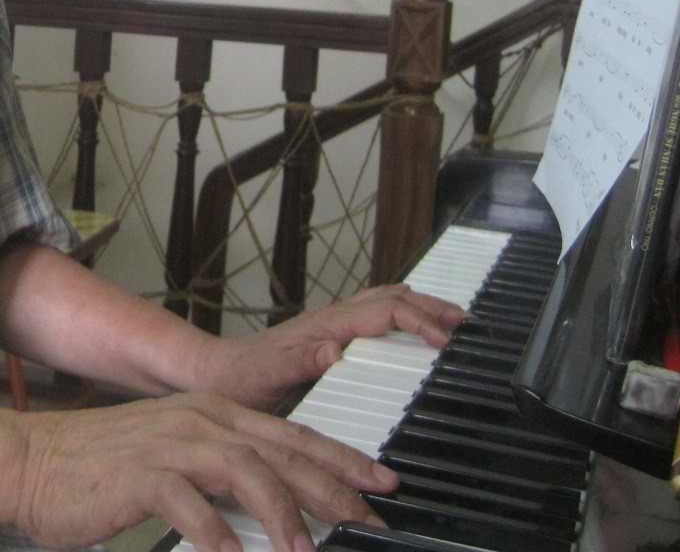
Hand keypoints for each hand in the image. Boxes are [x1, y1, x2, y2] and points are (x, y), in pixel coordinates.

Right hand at [9, 390, 397, 551]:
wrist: (31, 461)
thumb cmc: (102, 469)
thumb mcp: (173, 459)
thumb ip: (222, 475)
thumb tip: (272, 509)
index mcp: (210, 413)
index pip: (291, 434)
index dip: (341, 459)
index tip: (381, 485)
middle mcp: (196, 421)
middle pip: (280, 451)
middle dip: (332, 488)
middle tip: (368, 522)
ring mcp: (167, 444)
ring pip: (244, 471)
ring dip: (281, 514)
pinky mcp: (138, 475)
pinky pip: (187, 503)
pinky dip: (215, 532)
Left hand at [192, 285, 466, 410]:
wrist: (212, 374)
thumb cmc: (239, 379)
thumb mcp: (267, 377)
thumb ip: (301, 363)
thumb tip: (336, 350)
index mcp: (325, 326)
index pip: (385, 313)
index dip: (420, 323)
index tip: (447, 342)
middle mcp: (331, 320)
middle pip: (393, 300)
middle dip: (433, 307)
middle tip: (468, 324)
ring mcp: (330, 325)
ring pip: (385, 303)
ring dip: (421, 307)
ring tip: (453, 321)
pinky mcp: (329, 337)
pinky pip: (375, 317)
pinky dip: (403, 315)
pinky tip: (412, 329)